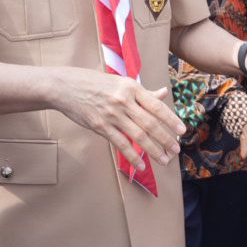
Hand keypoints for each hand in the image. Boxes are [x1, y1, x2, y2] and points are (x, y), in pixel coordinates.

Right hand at [49, 68, 184, 167]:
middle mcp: (123, 100)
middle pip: (150, 123)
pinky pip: (120, 144)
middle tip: (176, 150)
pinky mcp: (100, 126)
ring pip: (138, 135)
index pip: (156, 105)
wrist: (64, 87)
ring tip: (164, 160)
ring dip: (153, 150)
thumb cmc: (94, 83)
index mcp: (131, 87)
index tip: (182, 130)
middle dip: (165, 139)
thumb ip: (142, 91)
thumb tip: (163, 93)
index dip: (171, 119)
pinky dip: (133, 156)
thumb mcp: (120, 82)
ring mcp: (112, 114)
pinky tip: (142, 164)